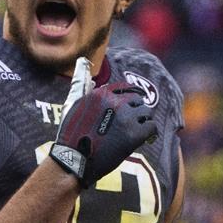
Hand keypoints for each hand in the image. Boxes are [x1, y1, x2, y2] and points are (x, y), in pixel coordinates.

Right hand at [50, 56, 156, 186]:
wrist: (73, 160)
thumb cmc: (71, 135)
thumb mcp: (73, 103)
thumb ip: (81, 82)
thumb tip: (83, 62)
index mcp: (101, 93)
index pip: (126, 88)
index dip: (130, 98)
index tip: (131, 108)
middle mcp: (115, 102)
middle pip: (137, 100)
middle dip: (136, 112)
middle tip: (132, 125)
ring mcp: (125, 118)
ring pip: (146, 112)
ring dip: (143, 122)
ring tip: (137, 133)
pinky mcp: (133, 134)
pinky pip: (152, 127)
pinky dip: (149, 134)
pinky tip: (144, 140)